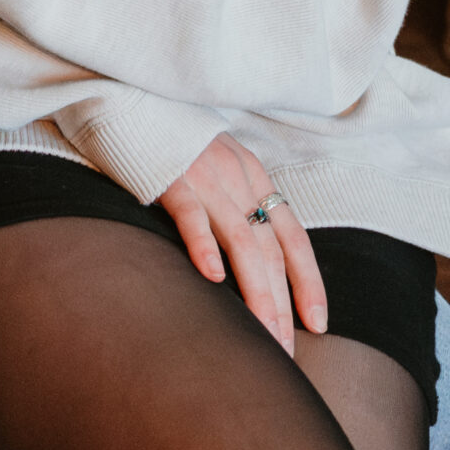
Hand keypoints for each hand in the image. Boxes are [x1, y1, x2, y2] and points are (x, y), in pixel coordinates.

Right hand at [158, 134, 327, 353]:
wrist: (131, 95)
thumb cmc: (170, 142)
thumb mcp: (217, 167)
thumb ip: (234, 205)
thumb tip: (246, 264)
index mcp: (254, 177)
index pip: (293, 237)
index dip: (309, 282)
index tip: (318, 325)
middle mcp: (238, 178)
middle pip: (271, 251)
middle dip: (283, 307)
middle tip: (285, 354)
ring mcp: (206, 177)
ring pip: (242, 243)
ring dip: (257, 295)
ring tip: (263, 337)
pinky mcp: (170, 175)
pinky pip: (191, 215)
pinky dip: (204, 246)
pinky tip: (211, 278)